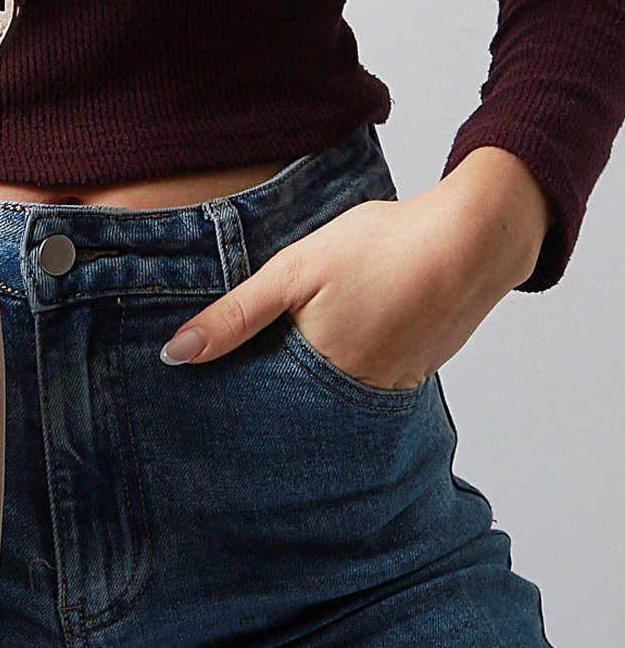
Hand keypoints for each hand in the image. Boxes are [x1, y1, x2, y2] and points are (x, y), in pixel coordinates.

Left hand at [157, 151, 552, 388]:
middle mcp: (357, 396)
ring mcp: (392, 388)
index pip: (261, 404)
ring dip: (310, 385)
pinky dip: (348, 369)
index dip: (233, 395)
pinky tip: (343, 340)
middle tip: (243, 377)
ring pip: (333, 397)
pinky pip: (368, 384)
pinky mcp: (416, 372)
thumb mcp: (293, 271)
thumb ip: (235, 315)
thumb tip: (174, 356)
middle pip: (297, 408)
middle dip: (269, 398)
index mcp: (319, 375)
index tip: (204, 394)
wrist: (474, 238)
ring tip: (290, 358)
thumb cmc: (380, 247)